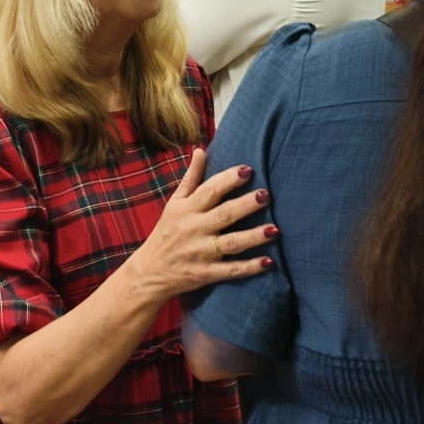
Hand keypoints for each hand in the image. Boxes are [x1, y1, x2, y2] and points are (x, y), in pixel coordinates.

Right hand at [128, 148, 276, 299]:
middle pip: (224, 215)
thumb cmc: (166, 232)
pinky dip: (249, 267)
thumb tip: (200, 149)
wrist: (149, 273)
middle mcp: (194, 229)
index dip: (228, 180)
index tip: (248, 170)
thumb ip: (190, 178)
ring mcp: (201, 253)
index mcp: (187, 209)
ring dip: (252, 237)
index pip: (210, 191)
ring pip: (231, 243)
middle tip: (265, 195)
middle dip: (245, 205)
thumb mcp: (174, 203)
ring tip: (274, 229)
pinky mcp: (206, 274)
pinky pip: (231, 270)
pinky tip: (268, 262)